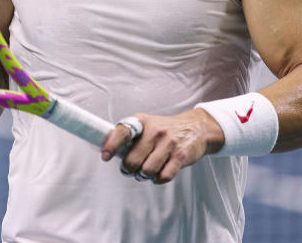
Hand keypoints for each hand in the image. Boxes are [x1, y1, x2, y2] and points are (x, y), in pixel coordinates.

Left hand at [101, 109, 223, 183]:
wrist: (196, 128)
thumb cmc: (166, 129)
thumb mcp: (148, 125)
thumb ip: (131, 137)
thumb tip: (110, 152)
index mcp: (142, 122)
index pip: (122, 132)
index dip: (112, 145)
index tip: (105, 156)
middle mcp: (155, 131)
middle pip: (132, 160)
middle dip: (129, 170)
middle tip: (130, 170)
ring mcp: (169, 143)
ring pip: (147, 171)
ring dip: (144, 176)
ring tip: (145, 172)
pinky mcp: (181, 156)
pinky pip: (163, 177)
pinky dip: (158, 180)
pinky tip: (159, 174)